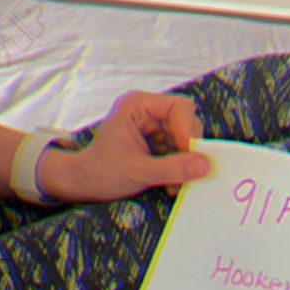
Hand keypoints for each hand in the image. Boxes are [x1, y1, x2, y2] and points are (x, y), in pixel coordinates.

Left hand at [39, 91, 209, 201]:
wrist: (84, 184)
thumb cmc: (101, 172)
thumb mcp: (138, 172)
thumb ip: (172, 168)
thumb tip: (205, 165)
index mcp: (138, 105)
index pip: (180, 107)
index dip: (188, 131)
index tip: (190, 156)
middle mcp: (148, 111)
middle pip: (187, 123)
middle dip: (188, 150)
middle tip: (185, 173)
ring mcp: (154, 127)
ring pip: (187, 140)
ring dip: (185, 163)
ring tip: (173, 183)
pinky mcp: (158, 142)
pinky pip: (181, 151)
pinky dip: (180, 168)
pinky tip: (170, 183)